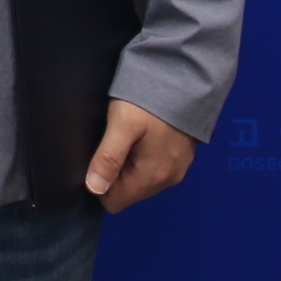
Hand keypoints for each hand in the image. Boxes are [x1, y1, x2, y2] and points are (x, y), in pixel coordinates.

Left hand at [84, 98, 194, 212]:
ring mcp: (178, 169)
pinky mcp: (182, 158)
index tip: (103, 156)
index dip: (101, 183)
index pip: (114, 202)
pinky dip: (146, 157)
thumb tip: (94, 188)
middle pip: (128, 192)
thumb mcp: (122, 124)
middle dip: (117, 172)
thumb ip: (108, 157)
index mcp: (152, 177)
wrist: (186, 78)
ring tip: (132, 135)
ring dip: (131, 164)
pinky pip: (156, 169)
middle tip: (118, 140)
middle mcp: (168, 179)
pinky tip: (145, 135)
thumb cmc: (151, 100)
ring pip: (141, 181)